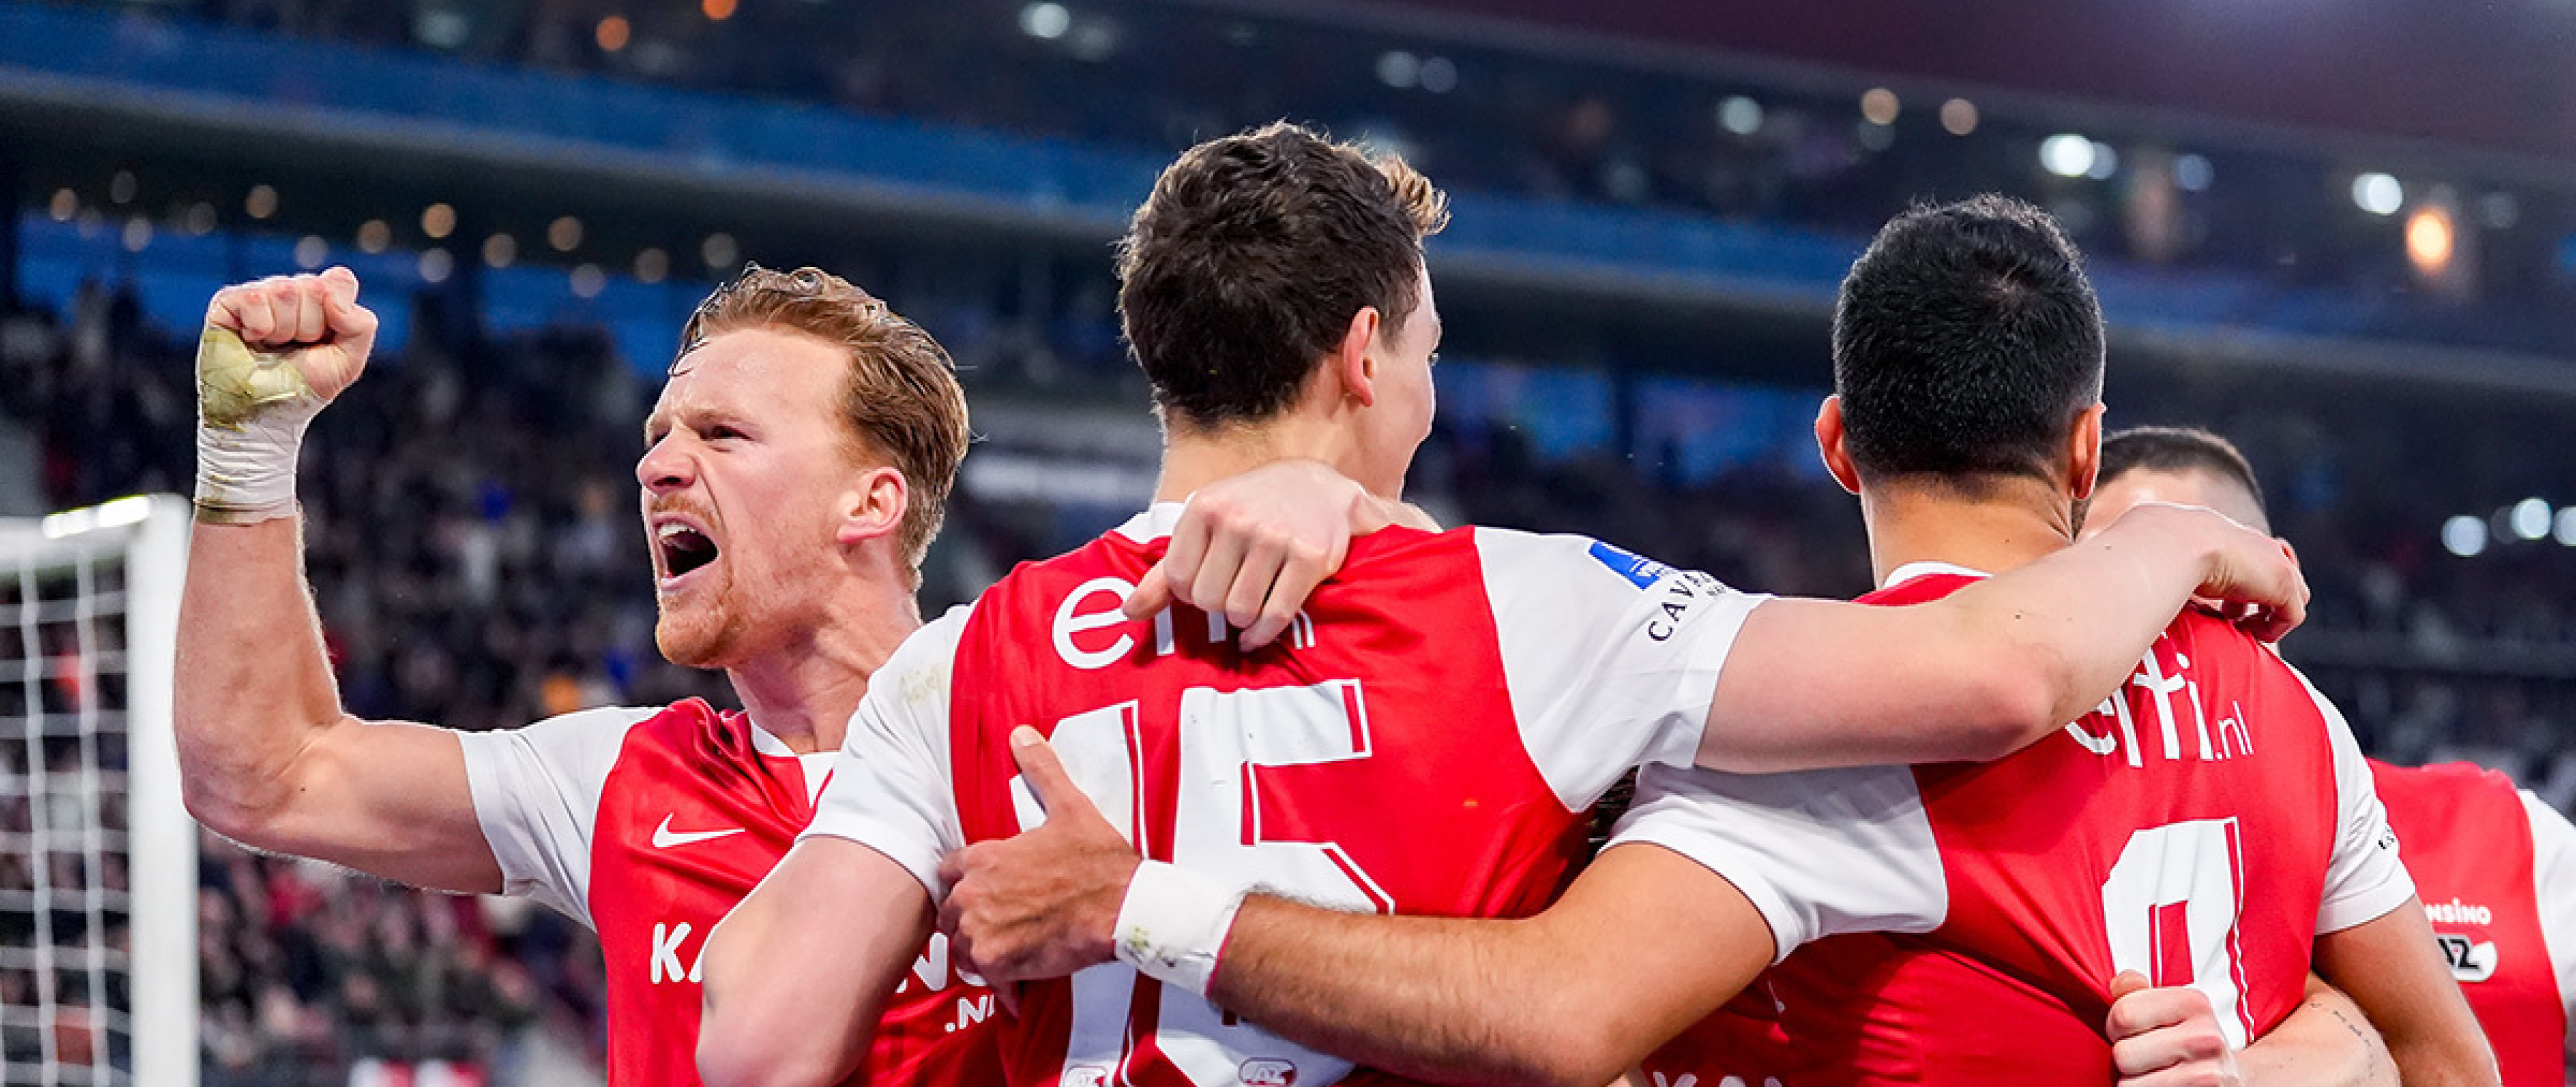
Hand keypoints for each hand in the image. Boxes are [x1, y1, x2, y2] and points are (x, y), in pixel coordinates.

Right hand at [200, 268, 376, 425]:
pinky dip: (259, 327)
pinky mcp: (229, 301)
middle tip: (295, 347)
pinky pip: (255, 298)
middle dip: (310, 328)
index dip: (338, 311)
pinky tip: (252, 340)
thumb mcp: (348, 361)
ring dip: (284, 331)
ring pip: (285, 291)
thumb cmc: (304, 385)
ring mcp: (261, 293)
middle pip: (314, 287)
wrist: (266, 413)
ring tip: (273, 346)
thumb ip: (360, 326)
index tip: (326, 339)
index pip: (340, 280)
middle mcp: (292, 290)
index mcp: (322, 299)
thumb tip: (332, 298)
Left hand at [939, 727, 1139, 988]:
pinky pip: (982, 976)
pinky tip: (1017, 978)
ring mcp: (983, 930)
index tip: (988, 889)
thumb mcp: (1070, 807)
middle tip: (1001, 922)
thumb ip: (1041, 771)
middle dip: (970, 917)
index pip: (949, 871)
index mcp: (985, 857)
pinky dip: (998, 980)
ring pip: (961, 946)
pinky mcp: (998, 963)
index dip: (967, 881)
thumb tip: (1022, 734)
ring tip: (1009, 949)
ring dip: (980, 948)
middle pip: (950, 912)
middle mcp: (974, 894)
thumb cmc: (1099, 861)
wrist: (1125, 908)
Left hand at [1122, 460, 1408, 647]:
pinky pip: (1276, 615)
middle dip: (1216, 606)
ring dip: (1241, 620)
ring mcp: (1276, 538)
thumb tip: (1127, 612)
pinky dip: (1263, 634)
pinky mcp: (1309, 558)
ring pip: (1241, 611)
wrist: (1317, 487)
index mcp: (1206, 508)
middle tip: (1230, 594)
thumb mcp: (1206, 524)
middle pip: (1209, 600)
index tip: (1204, 585)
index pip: (1178, 579)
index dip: (1188, 593)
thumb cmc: (1250, 509)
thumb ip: (1165, 570)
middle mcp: (1239, 520)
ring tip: (1247, 605)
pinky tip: (1257, 634)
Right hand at [2107, 503, 2306, 641]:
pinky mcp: (2279, 581)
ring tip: (2243, 632)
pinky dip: (2274, 626)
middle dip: (2250, 595)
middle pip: (2260, 567)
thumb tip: (2073, 593)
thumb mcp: (2126, 561)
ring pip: (2283, 589)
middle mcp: (2239, 538)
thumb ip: (2119, 573)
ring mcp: (2263, 557)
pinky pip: (2291, 611)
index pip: (2223, 554)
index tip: (2204, 607)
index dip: (2219, 583)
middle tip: (2230, 622)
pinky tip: (2248, 634)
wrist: (2164, 546)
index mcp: (2200, 529)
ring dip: (2265, 611)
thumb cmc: (2132, 557)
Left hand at [2108, 971, 2244, 1086]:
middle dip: (2125, 1057)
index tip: (2130, 1031)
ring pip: (2129, 1084)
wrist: (2229, 1076)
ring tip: (2157, 1072)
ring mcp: (2207, 1073)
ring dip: (2134, 1081)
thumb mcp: (2167, 1006)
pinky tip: (2165, 1085)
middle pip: (2124, 1053)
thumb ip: (2136, 990)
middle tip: (2146, 1056)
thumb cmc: (2188, 1038)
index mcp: (2193, 1003)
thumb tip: (2118, 984)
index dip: (2115, 1026)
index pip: (2123, 1015)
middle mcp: (2205, 1037)